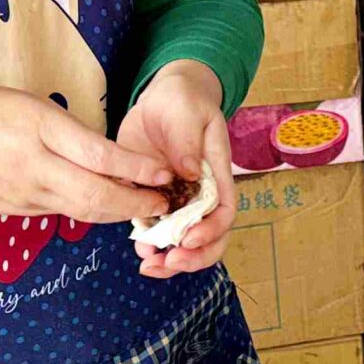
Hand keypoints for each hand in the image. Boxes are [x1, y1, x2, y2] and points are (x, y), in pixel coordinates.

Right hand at [0, 84, 170, 225]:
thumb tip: (106, 154)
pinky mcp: (14, 212)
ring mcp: (22, 195)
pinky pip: (60, 212)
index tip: (165, 172)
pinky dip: (87, 210)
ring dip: (117, 211)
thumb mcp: (23, 103)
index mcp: (36, 129)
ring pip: (81, 211)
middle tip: (165, 202)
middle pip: (95, 197)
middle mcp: (32, 167)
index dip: (137, 168)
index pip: (98, 156)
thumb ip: (64, 129)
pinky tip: (103, 204)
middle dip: (136, 203)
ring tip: (146, 204)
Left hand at [118, 60, 235, 279]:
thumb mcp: (188, 112)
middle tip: (169, 261)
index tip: (188, 238)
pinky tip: (138, 247)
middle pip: (210, 237)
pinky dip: (148, 243)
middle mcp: (200, 194)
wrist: (162, 98)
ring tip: (150, 264)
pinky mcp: (152, 198)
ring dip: (169, 259)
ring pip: (182, 241)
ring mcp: (177, 199)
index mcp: (216, 175)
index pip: (225, 211)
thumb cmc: (183, 101)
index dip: (211, 231)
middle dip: (193, 257)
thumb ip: (188, 140)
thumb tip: (190, 172)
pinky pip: (154, 229)